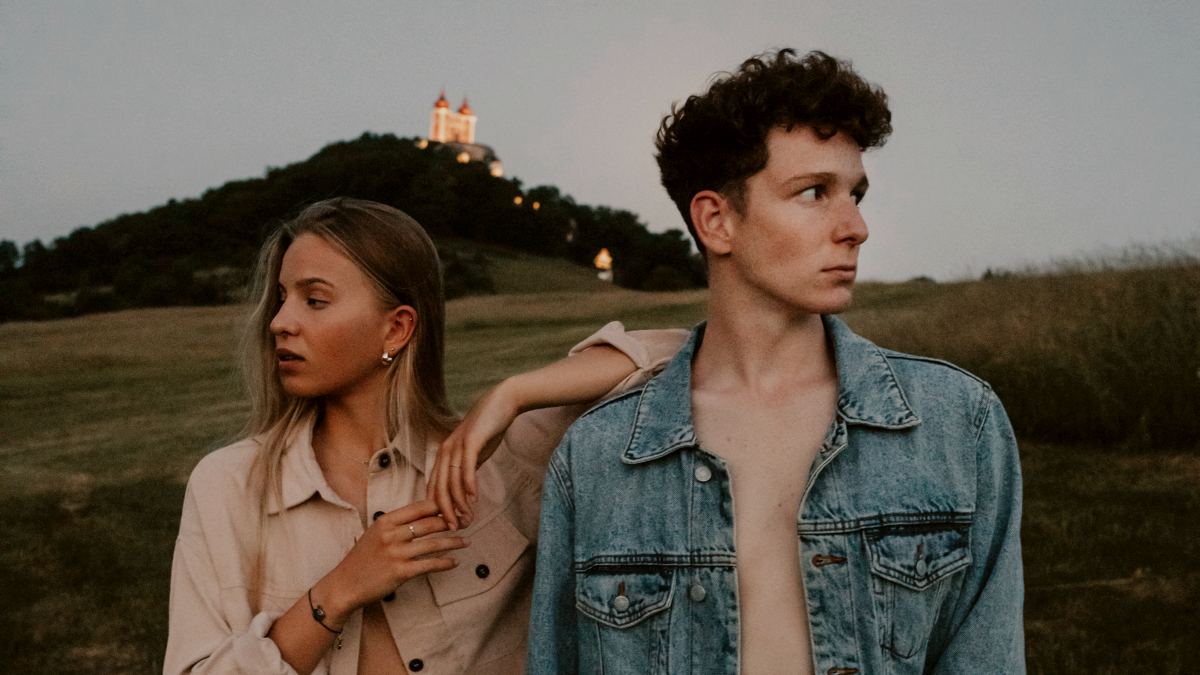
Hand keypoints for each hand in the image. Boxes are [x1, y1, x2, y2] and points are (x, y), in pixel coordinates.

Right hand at [317, 500, 467, 625]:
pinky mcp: (401, 572)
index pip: (419, 507)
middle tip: (465, 523)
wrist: (345, 585)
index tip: (453, 507)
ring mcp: (396, 553)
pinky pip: (429, 565)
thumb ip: (396, 525)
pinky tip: (454, 562)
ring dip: (453, 543)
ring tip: (466, 542)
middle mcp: (391, 534)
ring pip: (433, 544)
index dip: (439, 506)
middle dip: (450, 523)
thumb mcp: (375, 534)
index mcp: (385, 521)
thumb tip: (423, 516)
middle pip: (429, 524)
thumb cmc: (362, 559)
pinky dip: (445, 563)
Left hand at [427, 379, 520, 529]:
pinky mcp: (471, 441)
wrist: (502, 403)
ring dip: (458, 502)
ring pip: (452, 480)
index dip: (439, 508)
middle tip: (454, 528)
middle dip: (445, 511)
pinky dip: (469, 484)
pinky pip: (466, 467)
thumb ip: (467, 469)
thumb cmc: (489, 429)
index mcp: (444, 455)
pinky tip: (474, 499)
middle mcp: (445, 451)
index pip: (435, 487)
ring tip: (465, 519)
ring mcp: (457, 445)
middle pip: (439, 487)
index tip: (448, 525)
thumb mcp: (475, 453)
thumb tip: (465, 490)